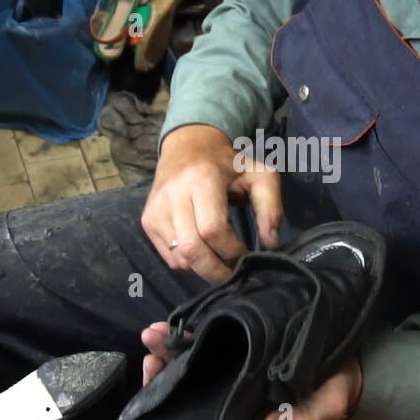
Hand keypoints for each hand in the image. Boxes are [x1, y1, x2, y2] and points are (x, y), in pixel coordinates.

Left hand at [141, 323, 363, 419]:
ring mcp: (238, 366)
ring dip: (174, 346)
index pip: (201, 410)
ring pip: (197, 359)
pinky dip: (197, 328)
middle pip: (191, 382)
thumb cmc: (334, 392)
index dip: (175, 394)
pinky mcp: (245, 343)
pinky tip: (182, 319)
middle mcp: (234, 391)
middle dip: (166, 366)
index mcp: (244, 413)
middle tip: (151, 347)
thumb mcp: (324, 408)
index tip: (158, 373)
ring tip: (154, 331)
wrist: (352, 363)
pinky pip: (215, 337)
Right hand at [142, 124, 281, 283]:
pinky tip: (203, 251)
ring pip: (179, 258)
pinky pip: (169, 258)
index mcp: (202, 179)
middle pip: (192, 250)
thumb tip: (272, 244)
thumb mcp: (259, 175)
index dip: (231, 250)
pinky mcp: (148, 221)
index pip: (213, 230)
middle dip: (216, 270)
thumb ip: (271, 207)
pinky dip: (189, 263)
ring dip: (203, 268)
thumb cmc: (228, 164)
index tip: (246, 255)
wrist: (187, 146)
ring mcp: (156, 210)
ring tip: (220, 260)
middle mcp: (173, 195)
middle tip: (234, 272)